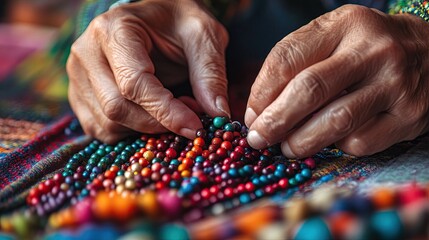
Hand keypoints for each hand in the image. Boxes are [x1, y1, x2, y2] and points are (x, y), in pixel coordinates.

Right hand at [67, 0, 229, 142]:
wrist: (154, 19)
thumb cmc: (177, 23)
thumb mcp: (203, 35)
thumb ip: (210, 73)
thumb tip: (218, 114)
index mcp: (114, 30)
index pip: (134, 83)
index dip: (166, 111)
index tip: (196, 126)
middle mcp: (86, 53)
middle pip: (117, 108)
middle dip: (158, 123)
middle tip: (191, 116)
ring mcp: (78, 76)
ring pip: (108, 124)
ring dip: (147, 130)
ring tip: (174, 109)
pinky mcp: (80, 96)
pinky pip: (102, 130)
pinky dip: (132, 133)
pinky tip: (152, 116)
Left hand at [245, 5, 428, 156]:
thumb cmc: (367, 48)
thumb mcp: (334, 38)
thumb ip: (296, 63)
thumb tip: (260, 111)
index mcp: (345, 25)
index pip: (288, 58)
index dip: (262, 92)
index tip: (252, 114)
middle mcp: (373, 51)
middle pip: (309, 90)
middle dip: (275, 121)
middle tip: (258, 139)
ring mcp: (394, 84)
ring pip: (335, 121)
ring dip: (301, 141)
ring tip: (286, 147)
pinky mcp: (407, 116)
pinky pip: (359, 142)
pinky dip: (337, 146)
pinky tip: (332, 140)